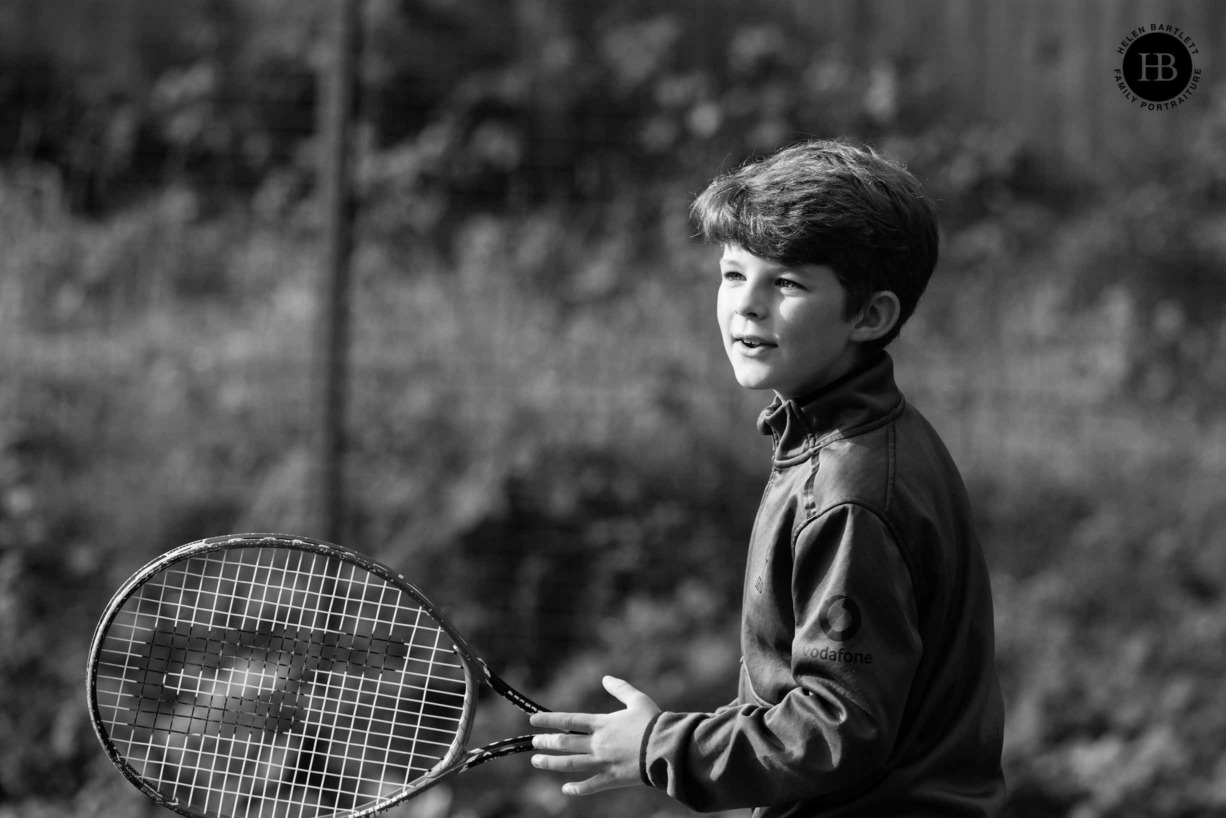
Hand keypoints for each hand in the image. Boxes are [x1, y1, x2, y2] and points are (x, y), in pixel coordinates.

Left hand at [529, 675, 660, 795]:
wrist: (666, 749)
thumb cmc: (653, 722)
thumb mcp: (637, 700)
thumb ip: (620, 688)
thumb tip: (606, 678)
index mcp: (602, 723)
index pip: (569, 720)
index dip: (549, 720)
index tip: (533, 720)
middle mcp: (597, 743)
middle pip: (565, 743)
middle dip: (546, 742)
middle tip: (533, 743)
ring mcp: (602, 762)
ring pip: (570, 764)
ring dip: (551, 763)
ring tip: (537, 761)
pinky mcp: (611, 779)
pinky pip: (589, 786)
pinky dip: (576, 788)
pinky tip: (565, 788)